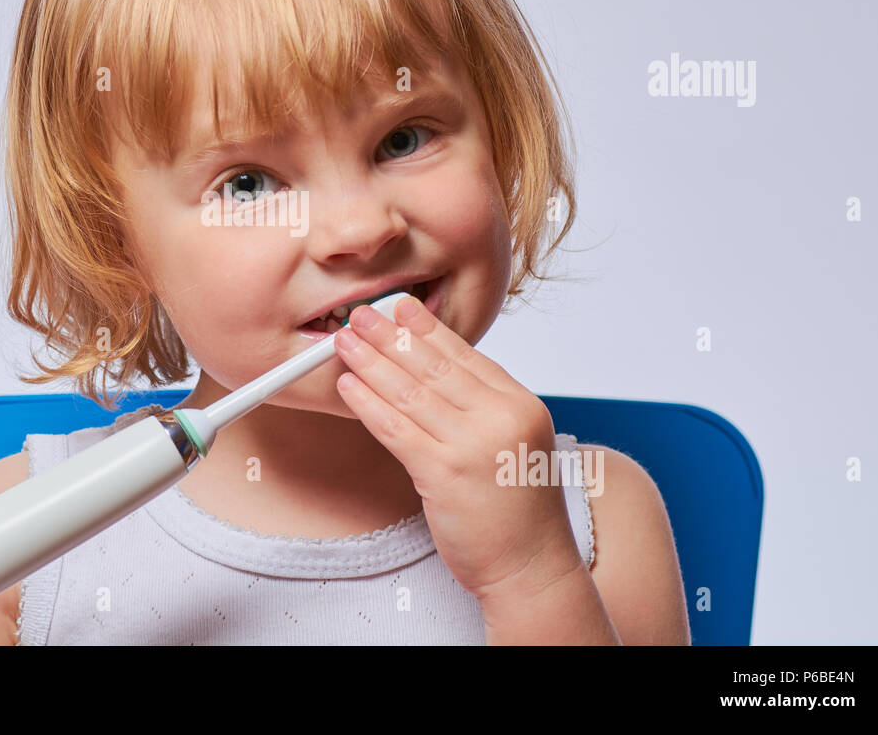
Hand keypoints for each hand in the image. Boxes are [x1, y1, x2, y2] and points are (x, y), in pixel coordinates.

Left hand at [333, 296, 584, 599]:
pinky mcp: (443, 474)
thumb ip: (483, 410)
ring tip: (345, 343)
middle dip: (391, 337)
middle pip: (434, 367)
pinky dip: (367, 404)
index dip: (429, 330)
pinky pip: (395, 429)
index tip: (402, 308)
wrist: (532, 568)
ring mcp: (472, 445)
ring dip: (371, 363)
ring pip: (409, 393)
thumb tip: (434, 375)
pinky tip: (348, 387)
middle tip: (361, 314)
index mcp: (521, 406)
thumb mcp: (515, 445)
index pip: (467, 356)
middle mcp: (500, 418)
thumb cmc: (520, 513)